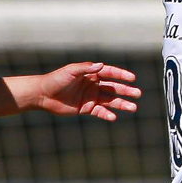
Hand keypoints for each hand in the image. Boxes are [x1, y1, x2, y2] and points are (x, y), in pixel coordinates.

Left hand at [26, 62, 141, 120]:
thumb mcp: (70, 71)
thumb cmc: (55, 80)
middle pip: (113, 87)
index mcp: (90, 73)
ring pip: (110, 100)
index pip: (110, 73)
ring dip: (121, 104)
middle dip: (126, 91)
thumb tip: (101, 65)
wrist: (43, 95)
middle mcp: (93, 84)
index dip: (121, 75)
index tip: (133, 79)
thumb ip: (86, 68)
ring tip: (133, 108)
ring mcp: (90, 97)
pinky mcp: (86, 108)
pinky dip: (107, 114)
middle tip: (138, 94)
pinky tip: (114, 117)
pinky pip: (100, 112)